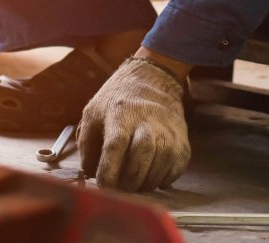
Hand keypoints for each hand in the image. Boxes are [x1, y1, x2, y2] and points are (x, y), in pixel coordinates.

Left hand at [78, 56, 189, 191]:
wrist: (154, 80)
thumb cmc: (118, 100)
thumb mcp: (93, 112)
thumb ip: (86, 144)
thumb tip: (90, 173)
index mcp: (121, 113)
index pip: (115, 146)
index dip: (108, 171)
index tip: (103, 184)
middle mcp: (148, 121)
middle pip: (142, 153)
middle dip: (129, 179)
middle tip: (121, 188)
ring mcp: (168, 131)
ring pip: (161, 164)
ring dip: (145, 183)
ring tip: (134, 183)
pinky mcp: (182, 141)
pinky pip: (176, 169)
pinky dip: (163, 179)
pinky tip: (151, 176)